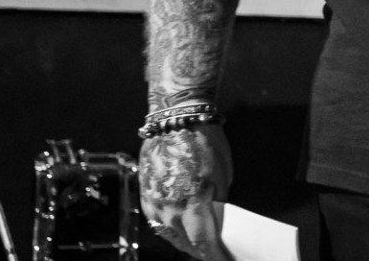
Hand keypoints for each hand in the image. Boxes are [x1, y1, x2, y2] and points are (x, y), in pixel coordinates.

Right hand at [139, 126, 235, 259]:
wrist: (176, 121)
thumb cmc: (205, 142)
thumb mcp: (223, 175)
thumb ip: (218, 202)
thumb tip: (218, 220)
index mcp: (192, 201)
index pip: (202, 241)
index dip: (213, 254)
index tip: (222, 258)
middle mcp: (169, 207)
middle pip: (183, 241)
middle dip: (199, 250)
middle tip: (212, 253)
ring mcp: (154, 202)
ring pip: (167, 234)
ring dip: (182, 242)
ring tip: (196, 245)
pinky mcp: (145, 195)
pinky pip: (155, 221)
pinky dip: (167, 228)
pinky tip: (177, 229)